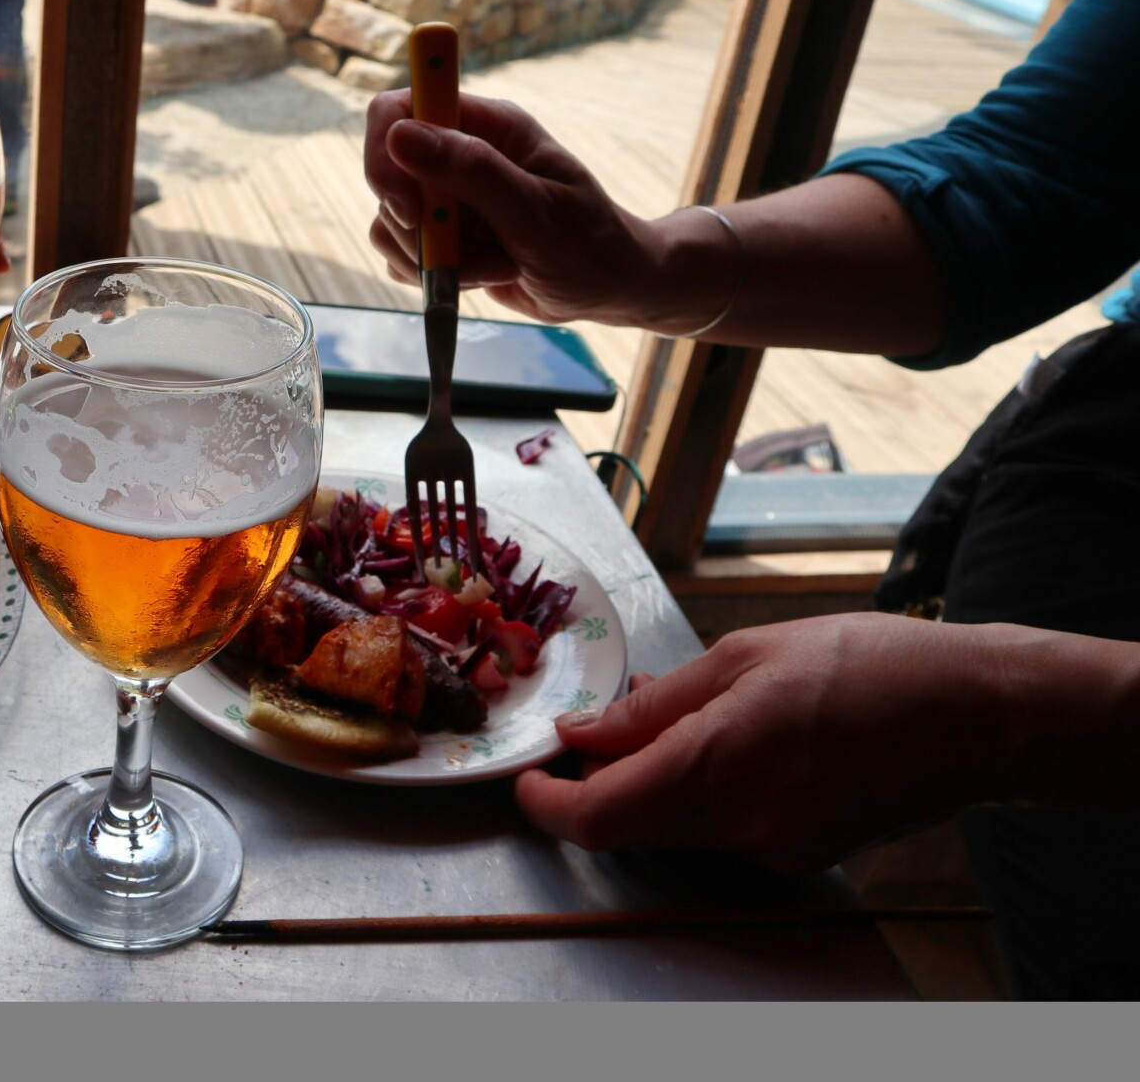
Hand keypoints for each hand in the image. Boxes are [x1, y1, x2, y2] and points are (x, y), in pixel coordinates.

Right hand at [363, 90, 690, 329]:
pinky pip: (400, 256)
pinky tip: (485, 276)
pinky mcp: (441, 239)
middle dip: (414, 224)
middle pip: (384, 172)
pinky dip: (433, 278)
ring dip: (432, 259)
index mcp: (487, 125)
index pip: (400, 110)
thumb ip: (472, 171)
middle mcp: (459, 154)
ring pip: (388, 223)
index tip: (409, 208)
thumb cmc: (588, 243)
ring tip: (493, 265)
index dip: (385, 153)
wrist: (609, 290)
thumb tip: (400, 135)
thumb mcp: (535, 209)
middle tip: (456, 251)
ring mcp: (447, 198)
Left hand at [513, 615, 1029, 872]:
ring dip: (650, 782)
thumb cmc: (869, 664)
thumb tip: (584, 732)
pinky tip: (726, 741)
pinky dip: (700, 792)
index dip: (548, 804)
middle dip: (600, 782)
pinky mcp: (801, 853)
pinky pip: (721, 829)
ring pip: (674, 827)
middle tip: (602, 725)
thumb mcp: (746, 656)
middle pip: (632, 824)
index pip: (599, 817)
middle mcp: (742, 823)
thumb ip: (655, 704)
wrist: (980, 715)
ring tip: (674, 716)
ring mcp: (774, 847)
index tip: (529, 779)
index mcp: (719, 762)